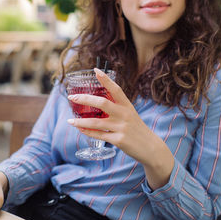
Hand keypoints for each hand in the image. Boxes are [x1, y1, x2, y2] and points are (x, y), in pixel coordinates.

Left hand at [67, 68, 173, 187]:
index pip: (116, 89)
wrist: (151, 148)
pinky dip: (88, 132)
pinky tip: (80, 129)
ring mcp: (122, 128)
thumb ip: (117, 108)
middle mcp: (125, 114)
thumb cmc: (137, 129)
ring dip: (81, 121)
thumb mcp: (130, 114)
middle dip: (85, 99)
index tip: (95, 71)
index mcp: (127, 106)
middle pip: (102, 103)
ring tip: (70, 120)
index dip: (106, 79)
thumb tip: (97, 102)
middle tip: (72, 97)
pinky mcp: (119, 140)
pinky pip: (99, 135)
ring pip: (97, 122)